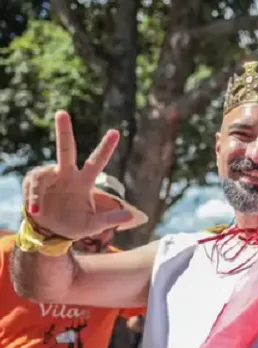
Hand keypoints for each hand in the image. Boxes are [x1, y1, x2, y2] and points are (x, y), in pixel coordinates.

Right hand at [21, 111, 132, 238]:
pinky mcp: (34, 181)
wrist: (51, 231)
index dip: (106, 147)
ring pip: (42, 175)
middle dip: (63, 131)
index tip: (116, 132)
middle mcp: (67, 174)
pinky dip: (33, 198)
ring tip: (36, 210)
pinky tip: (35, 210)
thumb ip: (110, 219)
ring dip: (37, 193)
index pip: (97, 161)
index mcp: (84, 181)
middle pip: (65, 149)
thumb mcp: (94, 225)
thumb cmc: (75, 224)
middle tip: (62, 113)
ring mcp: (50, 176)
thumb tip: (130, 217)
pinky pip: (33, 186)